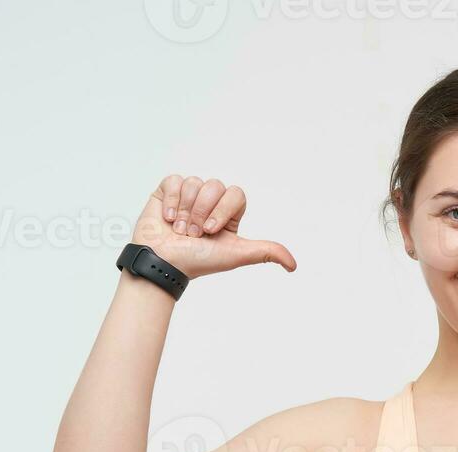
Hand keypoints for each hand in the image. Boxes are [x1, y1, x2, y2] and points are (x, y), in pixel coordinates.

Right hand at [130, 174, 296, 277]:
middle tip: (194, 234)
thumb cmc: (198, 261)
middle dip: (202, 212)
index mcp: (228, 214)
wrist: (164, 262)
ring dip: (186, 211)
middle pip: (214, 186)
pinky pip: (175, 180)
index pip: (236, 194)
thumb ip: (266, 252)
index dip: (223, 209)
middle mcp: (210, 202)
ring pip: (195, 183)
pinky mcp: (168, 191)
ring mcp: (189, 195)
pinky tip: (168, 218)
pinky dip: (171, 201)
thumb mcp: (236, 255)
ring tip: (180, 229)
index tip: (211, 230)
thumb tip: (293, 265)